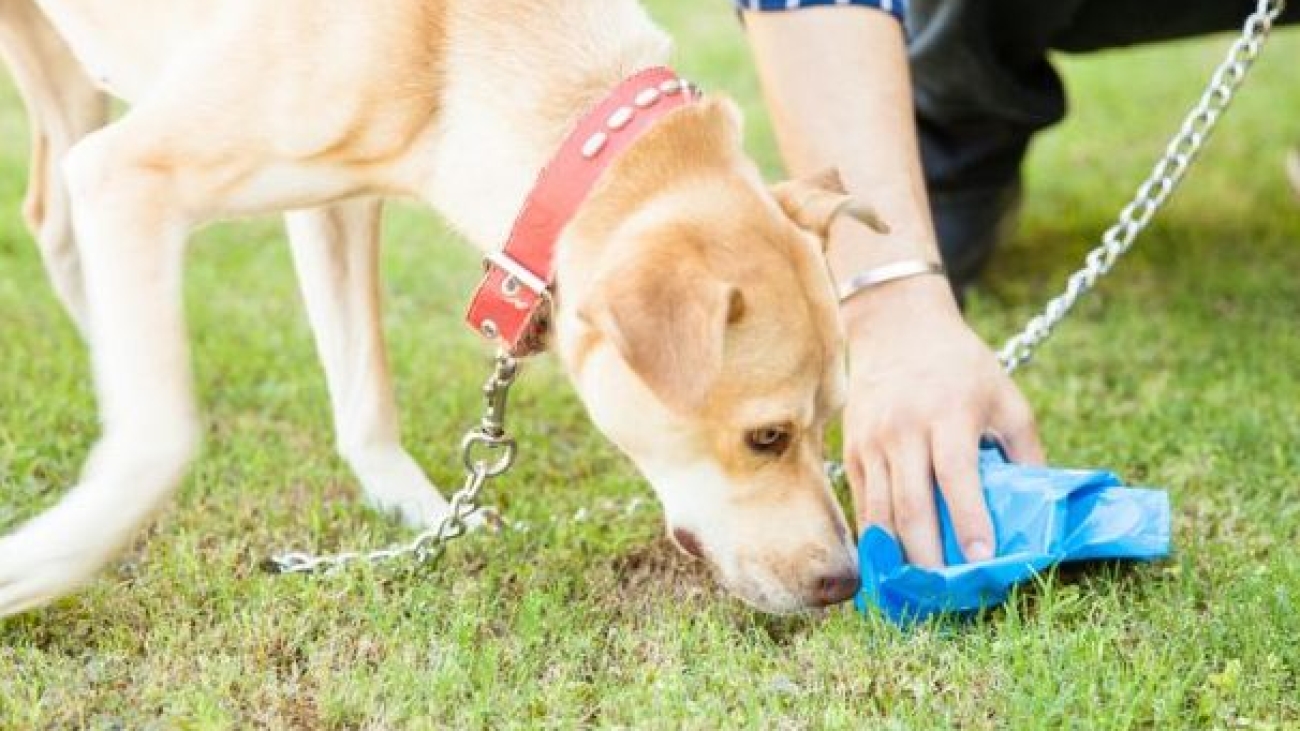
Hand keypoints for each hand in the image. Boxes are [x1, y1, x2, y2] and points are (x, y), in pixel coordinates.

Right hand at [840, 275, 1044, 566]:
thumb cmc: (962, 367)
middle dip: (929, 555)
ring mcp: (873, 441)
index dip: (970, 520)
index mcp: (950, 413)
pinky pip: (863, 504)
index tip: (982, 560)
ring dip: (898, 556)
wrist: (896, 328)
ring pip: (881, 511)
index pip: (957, 475)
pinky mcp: (853, 450)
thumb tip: (1041, 510)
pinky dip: (876, 539)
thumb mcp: (1005, 398)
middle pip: (912, 503)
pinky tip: (890, 566)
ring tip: (916, 591)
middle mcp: (905, 429)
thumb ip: (1025, 451)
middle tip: (945, 594)